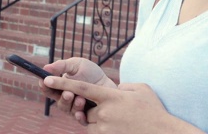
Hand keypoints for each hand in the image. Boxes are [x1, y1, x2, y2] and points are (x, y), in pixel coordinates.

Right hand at [38, 57, 115, 120]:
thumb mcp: (77, 65)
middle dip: (62, 98)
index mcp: (61, 87)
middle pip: (59, 102)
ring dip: (73, 105)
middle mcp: (66, 99)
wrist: (108, 83)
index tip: (43, 81)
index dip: (44, 86)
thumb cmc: (91, 73)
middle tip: (68, 93)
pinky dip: (79, 117)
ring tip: (80, 98)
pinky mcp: (85, 115)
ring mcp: (75, 108)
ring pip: (69, 110)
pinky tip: (80, 113)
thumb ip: (62, 66)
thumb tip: (46, 67)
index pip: (49, 89)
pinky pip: (80, 119)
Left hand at [42, 78, 203, 133]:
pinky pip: (96, 133)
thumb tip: (114, 89)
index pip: (81, 88)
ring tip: (121, 120)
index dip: (62, 83)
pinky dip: (103, 130)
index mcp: (111, 96)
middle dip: (96, 109)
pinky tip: (120, 128)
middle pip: (86, 109)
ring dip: (100, 121)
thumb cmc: (153, 110)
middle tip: (116, 111)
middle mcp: (104, 112)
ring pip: (90, 123)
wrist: (161, 132)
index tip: (46, 80)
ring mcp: (104, 128)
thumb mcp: (140, 89)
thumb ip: (123, 86)